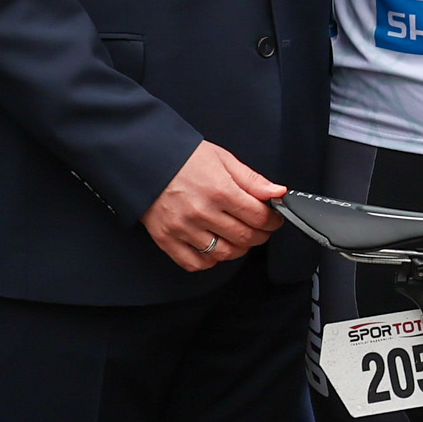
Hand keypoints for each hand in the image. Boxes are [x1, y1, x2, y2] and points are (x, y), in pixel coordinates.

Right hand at [145, 138, 289, 269]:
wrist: (145, 159)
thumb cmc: (183, 158)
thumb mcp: (223, 159)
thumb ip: (252, 180)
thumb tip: (277, 193)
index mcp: (219, 190)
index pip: (258, 217)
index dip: (273, 220)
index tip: (273, 219)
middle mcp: (201, 212)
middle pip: (244, 237)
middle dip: (259, 235)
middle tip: (259, 228)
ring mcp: (183, 228)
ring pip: (223, 253)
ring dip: (238, 249)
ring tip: (238, 237)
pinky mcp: (166, 239)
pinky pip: (195, 263)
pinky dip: (209, 260)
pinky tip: (213, 247)